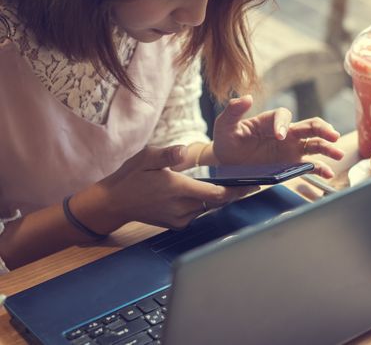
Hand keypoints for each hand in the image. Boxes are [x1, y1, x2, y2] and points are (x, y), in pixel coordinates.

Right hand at [80, 145, 258, 232]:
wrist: (115, 203)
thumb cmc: (131, 177)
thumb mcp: (146, 158)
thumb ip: (167, 154)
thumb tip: (183, 150)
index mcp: (178, 189)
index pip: (216, 194)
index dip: (236, 191)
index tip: (253, 186)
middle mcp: (182, 208)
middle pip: (216, 201)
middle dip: (232, 193)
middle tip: (250, 184)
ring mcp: (180, 219)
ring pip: (207, 207)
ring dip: (216, 198)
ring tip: (229, 186)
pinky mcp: (177, 224)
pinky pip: (197, 212)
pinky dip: (203, 203)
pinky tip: (203, 193)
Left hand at [213, 95, 344, 177]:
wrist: (227, 165)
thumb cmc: (227, 142)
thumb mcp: (224, 125)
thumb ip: (233, 111)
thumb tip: (246, 97)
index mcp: (270, 121)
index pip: (284, 116)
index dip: (283, 124)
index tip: (279, 137)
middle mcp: (285, 133)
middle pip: (309, 126)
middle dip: (322, 129)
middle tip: (333, 135)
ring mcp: (290, 149)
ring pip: (314, 144)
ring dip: (327, 147)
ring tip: (338, 153)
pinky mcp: (291, 164)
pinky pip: (309, 165)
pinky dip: (320, 168)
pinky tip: (328, 173)